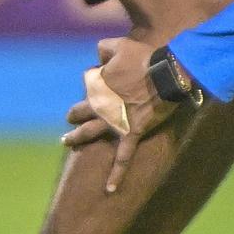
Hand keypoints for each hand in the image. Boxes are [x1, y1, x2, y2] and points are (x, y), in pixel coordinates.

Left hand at [64, 36, 177, 192]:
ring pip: (90, 133)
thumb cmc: (145, 58)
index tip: (100, 75)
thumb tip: (97, 54)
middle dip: (75, 113)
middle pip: (81, 110)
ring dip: (77, 138)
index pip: (88, 83)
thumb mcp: (121, 44)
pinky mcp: (131, 134)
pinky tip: (109, 189)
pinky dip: (116, 174)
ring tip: (67, 142)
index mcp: (99, 85)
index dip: (94, 79)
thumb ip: (104, 48)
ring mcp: (115, 122)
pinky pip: (123, 158)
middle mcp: (101, 106)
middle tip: (71, 117)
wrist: (166, 75)